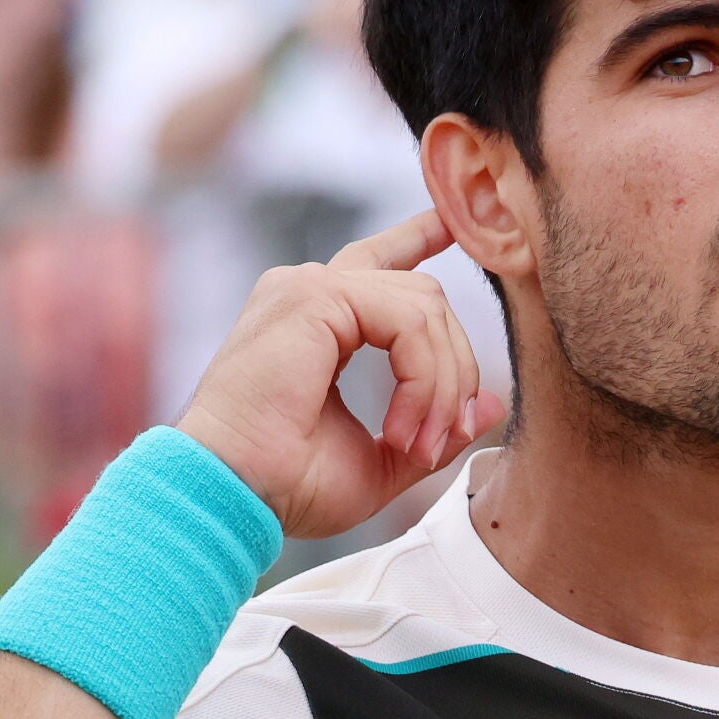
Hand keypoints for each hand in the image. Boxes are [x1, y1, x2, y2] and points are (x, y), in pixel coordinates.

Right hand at [175, 210, 507, 537]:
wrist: (226, 496)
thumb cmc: (285, 485)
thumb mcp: (381, 460)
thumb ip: (434, 425)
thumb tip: (492, 406)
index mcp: (318, 319)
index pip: (380, 262)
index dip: (420, 237)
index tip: (451, 222)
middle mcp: (310, 292)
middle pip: (425, 298)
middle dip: (454, 370)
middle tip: (442, 438)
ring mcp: (308, 286)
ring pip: (426, 307)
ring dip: (441, 383)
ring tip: (418, 442)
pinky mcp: (313, 295)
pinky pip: (409, 321)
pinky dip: (423, 378)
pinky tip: (402, 427)